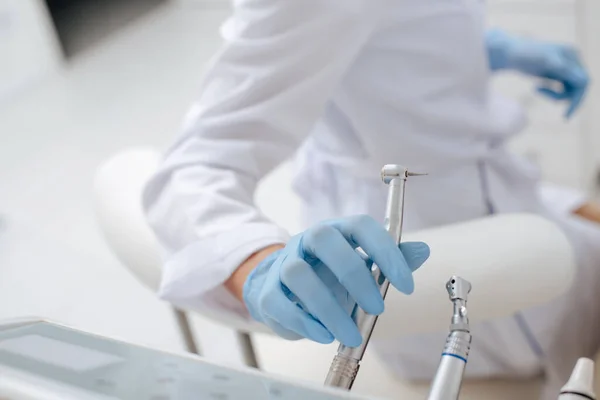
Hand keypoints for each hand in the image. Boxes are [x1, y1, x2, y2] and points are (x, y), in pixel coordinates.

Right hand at [242, 215, 429, 346]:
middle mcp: (307, 240)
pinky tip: (324, 335)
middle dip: (354, 275)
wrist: (282, 287)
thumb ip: (390, 259)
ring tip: (350, 334)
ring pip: (298, 274)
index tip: (406, 284)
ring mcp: (284, 263)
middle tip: (377, 308)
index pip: (360, 226)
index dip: (385, 251)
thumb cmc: (328, 275)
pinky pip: (279, 302)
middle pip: (323, 239)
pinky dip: (304, 322)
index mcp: (337, 230)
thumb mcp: (361, 265)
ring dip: (328, 309)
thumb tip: (423, 250)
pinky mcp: (268, 291)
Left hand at [487, 30, 588, 117]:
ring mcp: (564, 68)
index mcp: (572, 55)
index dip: (578, 99)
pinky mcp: (555, 74)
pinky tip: (536, 88)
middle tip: (564, 116)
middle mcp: (572, 60)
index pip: (583, 81)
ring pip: (570, 90)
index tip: (567, 114)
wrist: (508, 53)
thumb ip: (564, 69)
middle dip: (567, 99)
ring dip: (557, 96)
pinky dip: (552, 93)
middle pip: (579, 87)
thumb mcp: (545, 61)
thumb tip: (583, 80)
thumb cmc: (525, 55)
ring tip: (536, 89)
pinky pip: (561, 90)